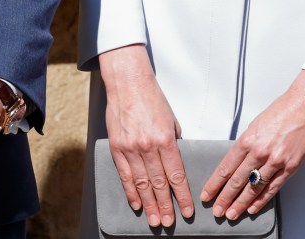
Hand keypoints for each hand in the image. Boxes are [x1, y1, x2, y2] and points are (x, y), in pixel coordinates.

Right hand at [98, 44, 192, 227]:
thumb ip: (173, 142)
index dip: (182, 196)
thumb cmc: (152, 98)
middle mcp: (148, 146)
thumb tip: (174, 162)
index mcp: (165, 139)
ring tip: (155, 220)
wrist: (128, 82)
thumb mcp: (171, 119)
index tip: (187, 211)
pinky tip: (137, 203)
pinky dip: (131, 191)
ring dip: (149, 204)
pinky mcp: (117, 146)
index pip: (176, 175)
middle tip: (170, 222)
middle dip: (166, 206)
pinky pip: (124, 174)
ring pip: (142, 183)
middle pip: (159, 183)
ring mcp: (130, 147)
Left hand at [200, 70, 304, 219]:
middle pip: (237, 180)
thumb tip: (237, 161)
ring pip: (253, 188)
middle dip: (224, 198)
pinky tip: (252, 208)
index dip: (215, 183)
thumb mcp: (256, 125)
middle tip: (216, 211)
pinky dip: (261, 200)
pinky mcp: (290, 167)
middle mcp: (259, 152)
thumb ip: (247, 144)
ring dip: (241, 203)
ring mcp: (275, 161)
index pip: (226, 167)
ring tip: (231, 214)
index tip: (207, 193)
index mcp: (248, 140)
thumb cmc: (281, 112)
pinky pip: (273, 188)